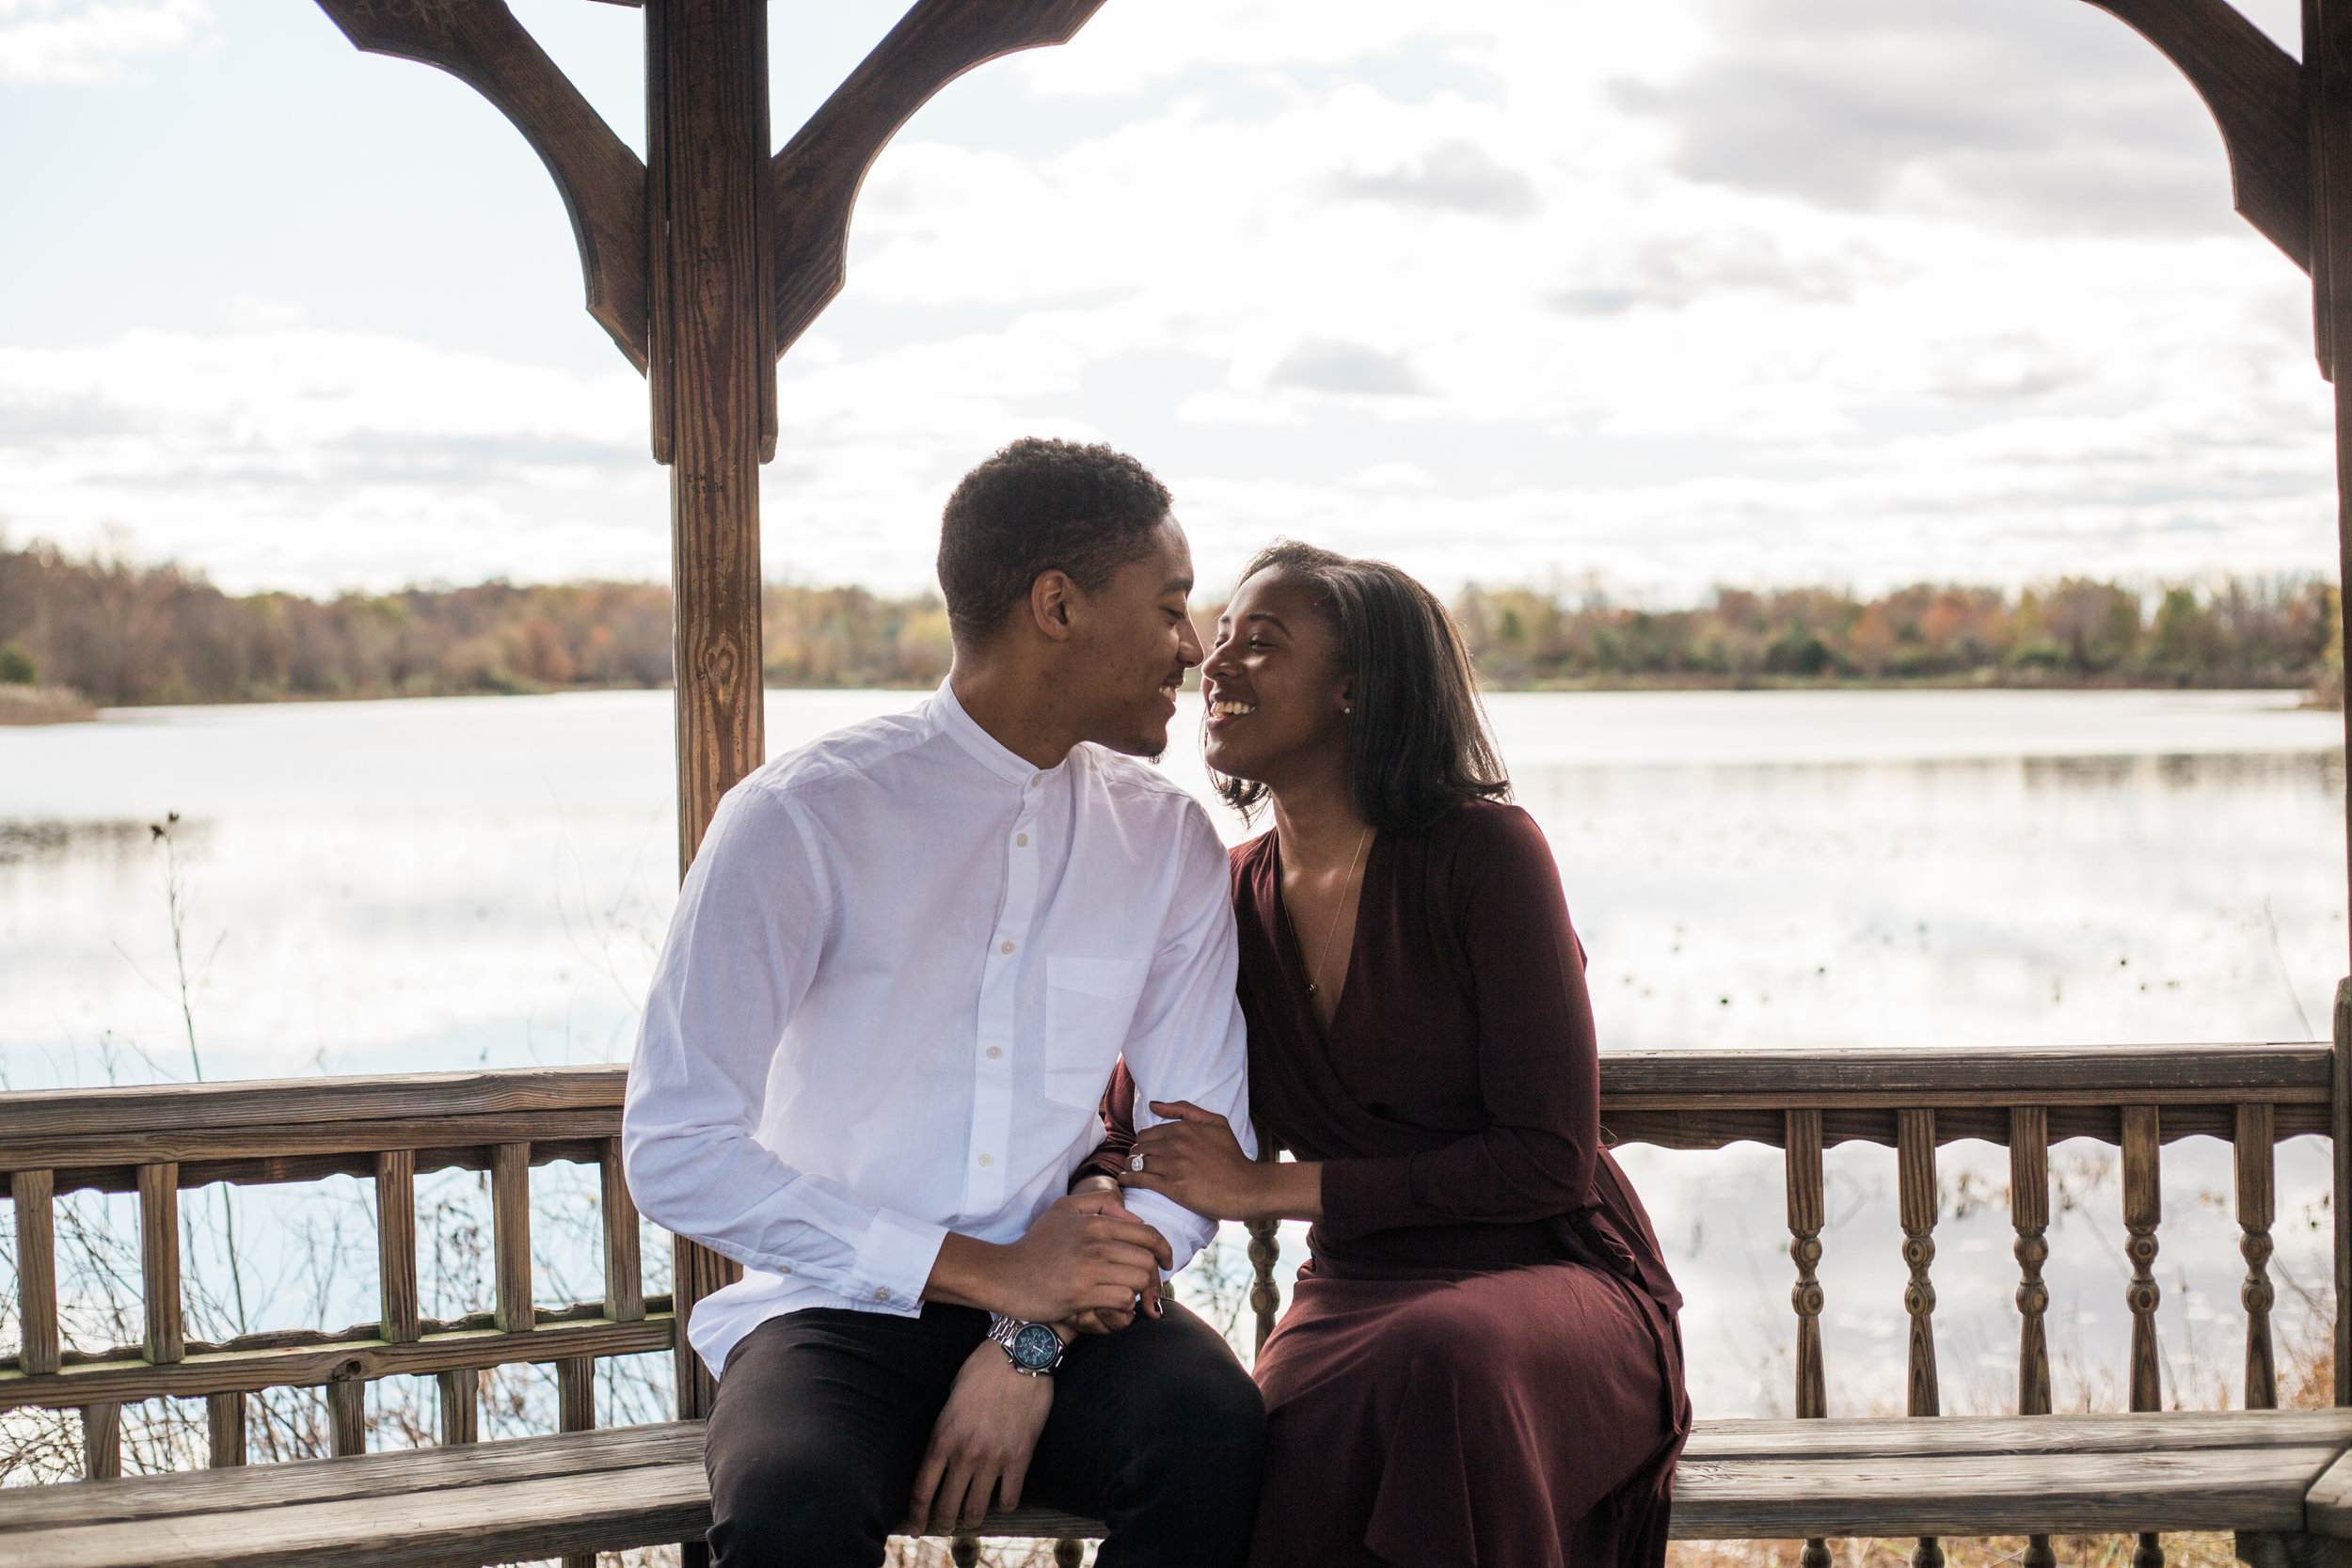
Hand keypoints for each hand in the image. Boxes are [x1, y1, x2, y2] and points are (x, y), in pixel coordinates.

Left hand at [905, 1340, 1054, 1533]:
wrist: (1019, 1355)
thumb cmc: (982, 1370)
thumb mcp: (950, 1399)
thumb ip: (945, 1430)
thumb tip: (943, 1455)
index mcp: (942, 1437)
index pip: (922, 1490)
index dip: (916, 1515)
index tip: (914, 1528)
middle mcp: (965, 1453)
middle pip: (947, 1506)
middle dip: (941, 1523)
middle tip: (942, 1528)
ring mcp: (994, 1458)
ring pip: (977, 1508)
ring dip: (971, 1520)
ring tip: (970, 1521)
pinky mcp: (1020, 1457)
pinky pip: (1010, 1498)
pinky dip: (1004, 1505)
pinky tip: (1001, 1500)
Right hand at [928, 1191, 1172, 1323]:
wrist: (1003, 1274)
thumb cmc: (1034, 1244)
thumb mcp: (1063, 1209)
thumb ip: (1100, 1204)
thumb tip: (1134, 1216)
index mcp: (1095, 1222)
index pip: (1147, 1233)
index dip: (1164, 1250)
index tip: (1166, 1262)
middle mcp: (1095, 1243)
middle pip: (1148, 1260)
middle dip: (1155, 1277)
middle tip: (1150, 1288)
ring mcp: (1088, 1269)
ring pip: (1139, 1280)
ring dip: (1140, 1292)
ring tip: (1131, 1297)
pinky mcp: (1081, 1294)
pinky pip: (1122, 1299)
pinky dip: (1125, 1306)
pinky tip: (1114, 1306)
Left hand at [1120, 1100, 1265, 1220]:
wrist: (1245, 1187)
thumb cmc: (1232, 1156)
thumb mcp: (1216, 1123)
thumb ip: (1185, 1110)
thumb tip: (1154, 1104)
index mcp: (1183, 1129)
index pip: (1146, 1133)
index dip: (1143, 1143)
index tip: (1144, 1150)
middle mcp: (1175, 1145)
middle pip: (1138, 1148)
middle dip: (1135, 1154)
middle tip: (1136, 1162)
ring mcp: (1172, 1166)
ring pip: (1136, 1162)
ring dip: (1129, 1167)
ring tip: (1129, 1171)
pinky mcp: (1171, 1187)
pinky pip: (1139, 1179)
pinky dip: (1128, 1179)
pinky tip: (1125, 1181)